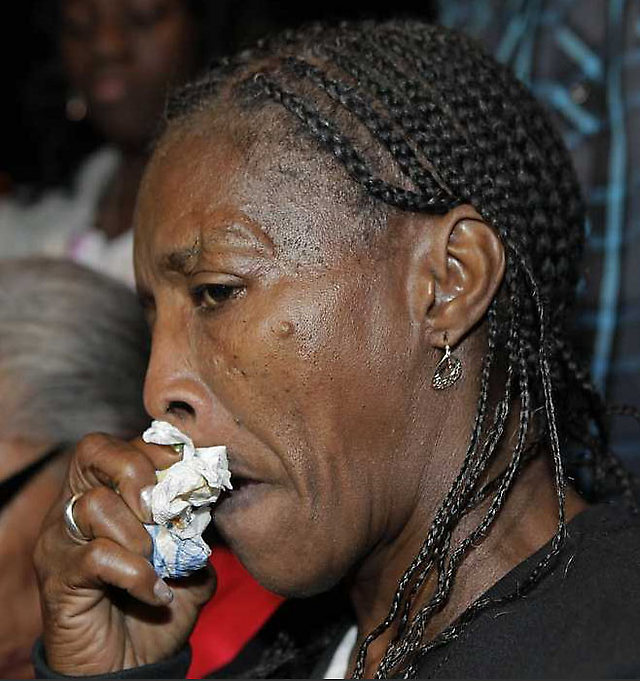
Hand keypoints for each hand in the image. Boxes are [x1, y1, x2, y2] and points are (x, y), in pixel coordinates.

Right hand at [34, 433, 215, 674]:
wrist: (132, 665)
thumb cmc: (158, 600)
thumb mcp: (189, 555)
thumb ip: (197, 523)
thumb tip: (213, 494)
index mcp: (106, 491)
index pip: (121, 443)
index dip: (157, 452)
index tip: (187, 476)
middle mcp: (74, 506)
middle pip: (94, 450)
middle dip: (139, 474)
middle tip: (161, 512)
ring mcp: (61, 540)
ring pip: (95, 503)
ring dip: (139, 533)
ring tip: (156, 561)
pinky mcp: (59, 578)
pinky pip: (97, 556)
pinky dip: (137, 572)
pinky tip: (155, 592)